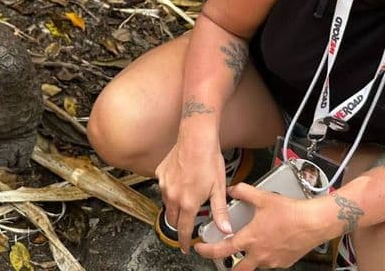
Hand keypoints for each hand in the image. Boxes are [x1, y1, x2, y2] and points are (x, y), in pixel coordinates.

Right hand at [155, 137, 232, 252]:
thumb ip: (220, 212)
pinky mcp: (160, 173)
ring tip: (187, 196)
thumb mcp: (218, 188)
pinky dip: (171, 189)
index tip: (185, 247)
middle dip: (180, 223)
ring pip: (167, 203)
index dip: (185, 241)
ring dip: (175, 205)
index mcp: (188, 203)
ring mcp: (164, 184)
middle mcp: (173, 196)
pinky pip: (164, 187)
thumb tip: (225, 229)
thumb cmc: (208, 159)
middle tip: (188, 222)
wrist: (196, 138)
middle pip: (173, 219)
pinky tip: (181, 180)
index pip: (184, 230)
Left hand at [194, 183, 328, 269]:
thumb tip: (232, 189)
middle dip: (227, 266)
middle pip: (237, 269)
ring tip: (251, 244)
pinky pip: (270, 262)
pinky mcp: (284, 263)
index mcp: (250, 239)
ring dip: (249, 257)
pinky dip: (266, 254)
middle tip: (221, 257)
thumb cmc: (291, 212)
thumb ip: (243, 192)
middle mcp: (259, 254)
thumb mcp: (263, 197)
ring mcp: (272, 261)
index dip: (208, 251)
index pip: (222, 250)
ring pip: (255, 264)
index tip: (201, 249)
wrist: (314, 222)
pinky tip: (269, 242)